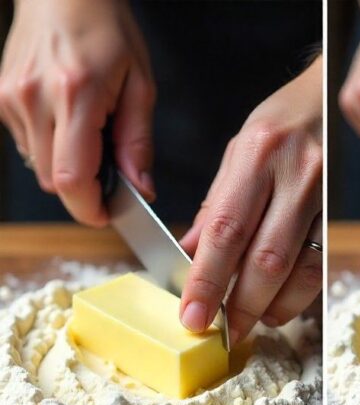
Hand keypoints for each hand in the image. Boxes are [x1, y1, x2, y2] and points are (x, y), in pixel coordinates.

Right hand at [0, 0, 154, 225]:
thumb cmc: (107, 31)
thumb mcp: (141, 84)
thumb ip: (138, 141)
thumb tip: (141, 188)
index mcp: (75, 95)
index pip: (72, 178)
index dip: (90, 208)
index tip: (110, 213)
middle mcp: (34, 98)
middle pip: (53, 180)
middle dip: (84, 189)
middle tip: (112, 172)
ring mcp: (11, 98)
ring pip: (38, 166)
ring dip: (67, 165)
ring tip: (91, 132)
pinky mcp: (0, 97)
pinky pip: (28, 144)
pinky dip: (51, 145)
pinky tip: (68, 120)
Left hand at [178, 56, 322, 342]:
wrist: (337, 95)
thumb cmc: (284, 120)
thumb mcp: (240, 150)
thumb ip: (218, 204)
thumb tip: (190, 254)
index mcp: (257, 155)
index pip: (226, 230)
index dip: (207, 279)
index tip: (192, 314)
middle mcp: (296, 175)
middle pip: (266, 259)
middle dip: (241, 305)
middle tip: (221, 333)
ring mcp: (326, 195)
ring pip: (301, 268)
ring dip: (274, 306)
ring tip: (253, 324)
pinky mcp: (343, 211)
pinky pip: (322, 262)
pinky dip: (300, 293)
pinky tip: (282, 305)